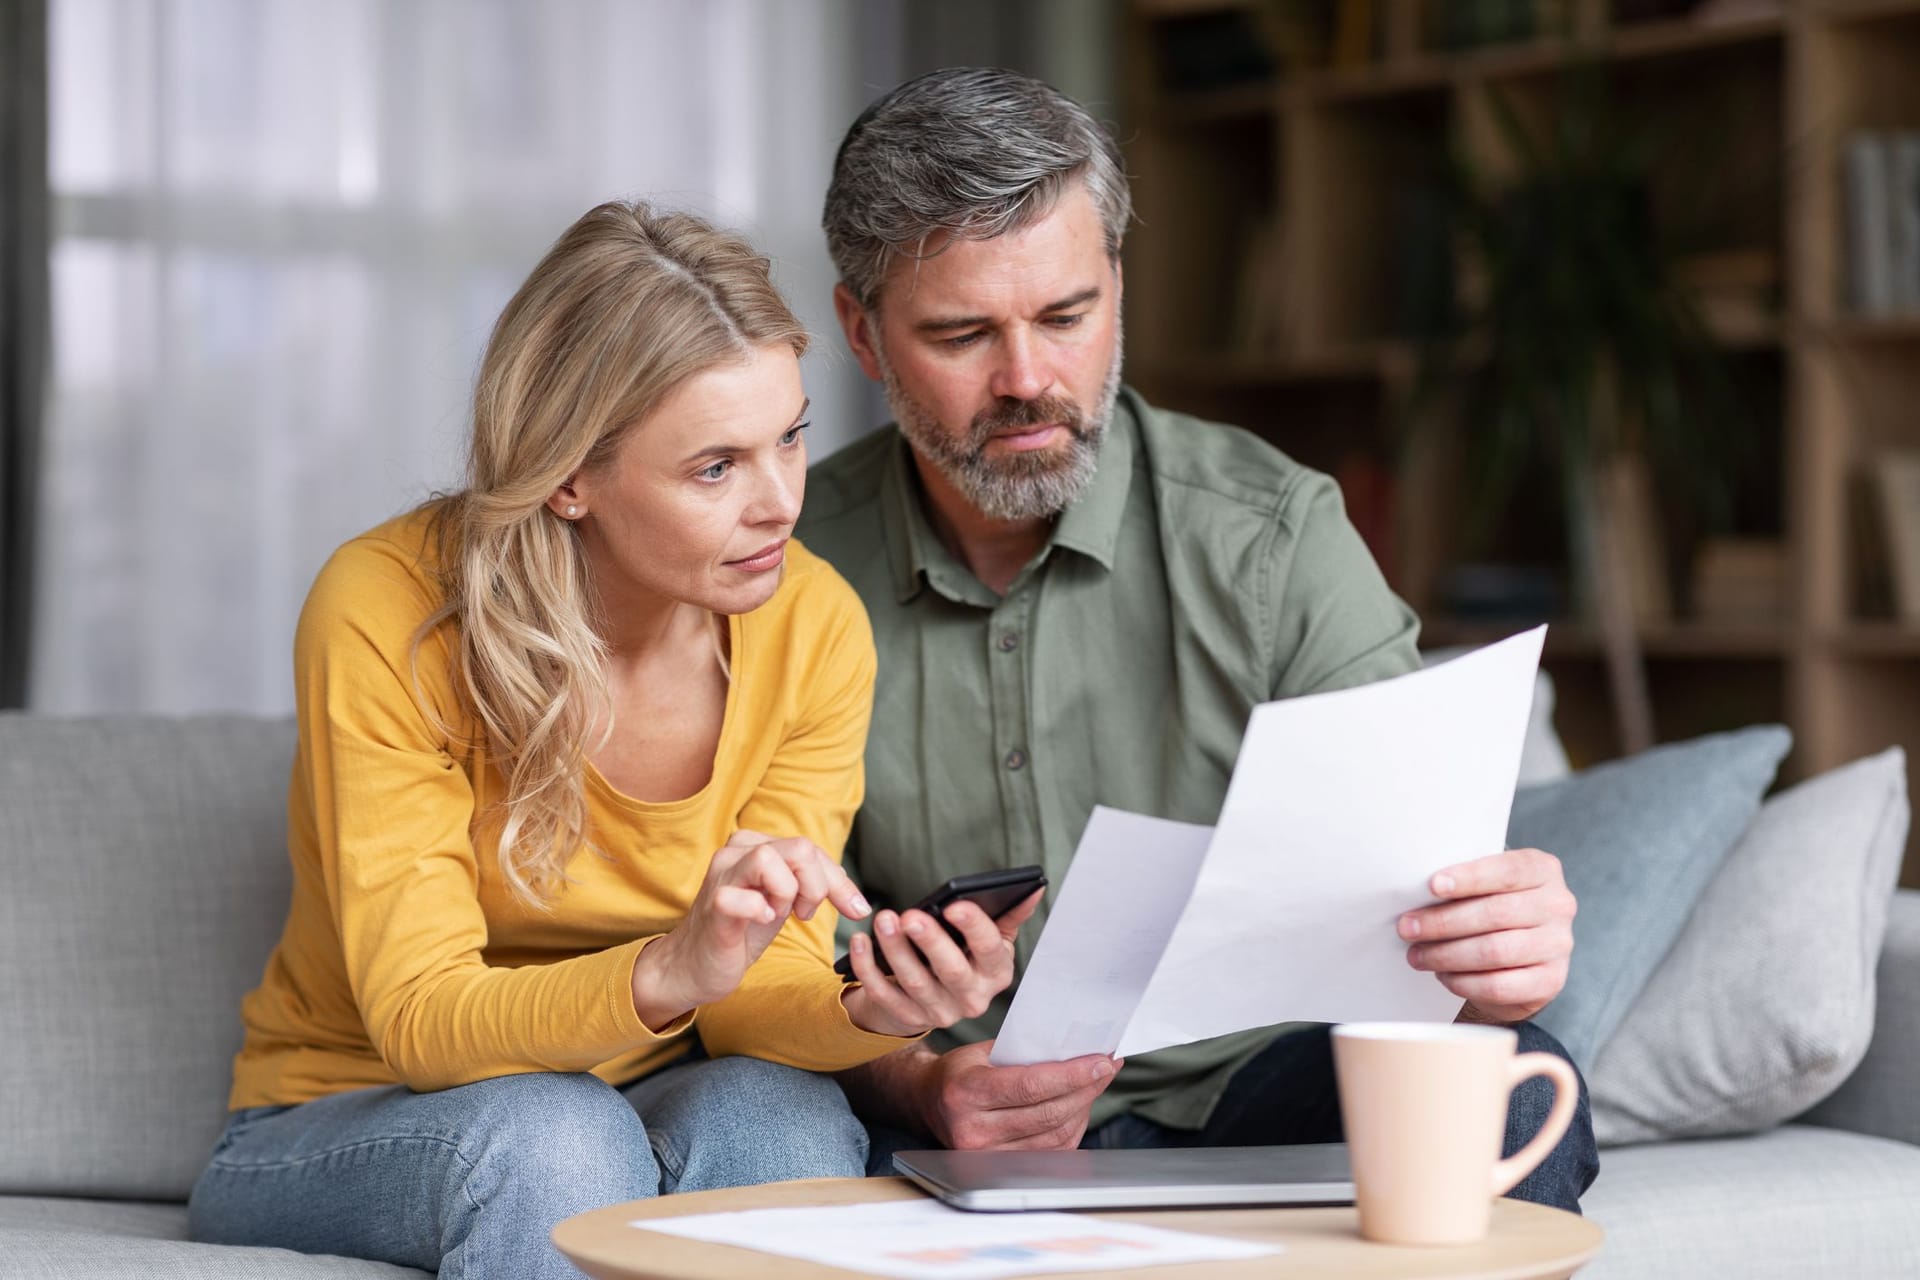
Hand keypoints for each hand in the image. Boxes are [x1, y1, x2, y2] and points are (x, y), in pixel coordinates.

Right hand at [632, 830, 868, 1029]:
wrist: (694, 966)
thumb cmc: (740, 932)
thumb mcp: (783, 903)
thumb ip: (810, 885)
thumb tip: (856, 897)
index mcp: (755, 845)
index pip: (810, 849)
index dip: (839, 882)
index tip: (856, 910)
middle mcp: (736, 852)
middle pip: (800, 848)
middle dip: (816, 887)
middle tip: (803, 914)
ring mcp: (721, 876)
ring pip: (770, 860)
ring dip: (788, 894)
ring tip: (777, 915)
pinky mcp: (713, 906)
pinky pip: (742, 897)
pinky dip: (760, 910)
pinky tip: (761, 921)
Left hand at [839, 889, 1042, 1037]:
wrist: (933, 997)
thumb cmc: (965, 956)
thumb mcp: (991, 939)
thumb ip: (1008, 913)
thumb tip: (1035, 886)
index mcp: (996, 972)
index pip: (989, 949)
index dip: (973, 927)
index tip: (954, 905)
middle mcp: (973, 998)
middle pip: (952, 971)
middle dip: (930, 942)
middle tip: (910, 915)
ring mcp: (940, 1013)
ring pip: (915, 983)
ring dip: (896, 951)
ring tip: (883, 920)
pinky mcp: (907, 1018)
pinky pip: (884, 995)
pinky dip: (868, 969)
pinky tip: (859, 942)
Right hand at [916, 1040, 1121, 1150]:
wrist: (928, 1102)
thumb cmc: (961, 1071)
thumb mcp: (982, 1051)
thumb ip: (1023, 1051)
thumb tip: (1077, 1048)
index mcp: (966, 1091)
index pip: (1030, 1086)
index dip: (1072, 1075)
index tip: (1102, 1061)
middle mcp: (972, 1129)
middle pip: (1047, 1112)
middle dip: (1086, 1088)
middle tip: (1107, 1067)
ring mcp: (985, 1156)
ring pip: (1055, 1135)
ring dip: (1084, 1107)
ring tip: (1096, 1082)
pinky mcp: (999, 1169)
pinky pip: (1052, 1151)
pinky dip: (1072, 1127)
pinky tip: (1079, 1106)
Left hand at [1397, 847, 1576, 1024]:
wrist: (1520, 957)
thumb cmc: (1492, 909)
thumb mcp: (1485, 886)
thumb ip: (1462, 883)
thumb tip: (1414, 892)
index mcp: (1542, 869)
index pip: (1507, 871)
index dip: (1469, 878)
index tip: (1433, 886)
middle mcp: (1558, 905)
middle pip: (1496, 913)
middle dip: (1443, 922)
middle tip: (1407, 928)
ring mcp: (1559, 945)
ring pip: (1495, 951)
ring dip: (1446, 954)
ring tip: (1417, 955)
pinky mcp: (1551, 981)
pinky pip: (1499, 985)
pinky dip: (1463, 981)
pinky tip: (1443, 975)